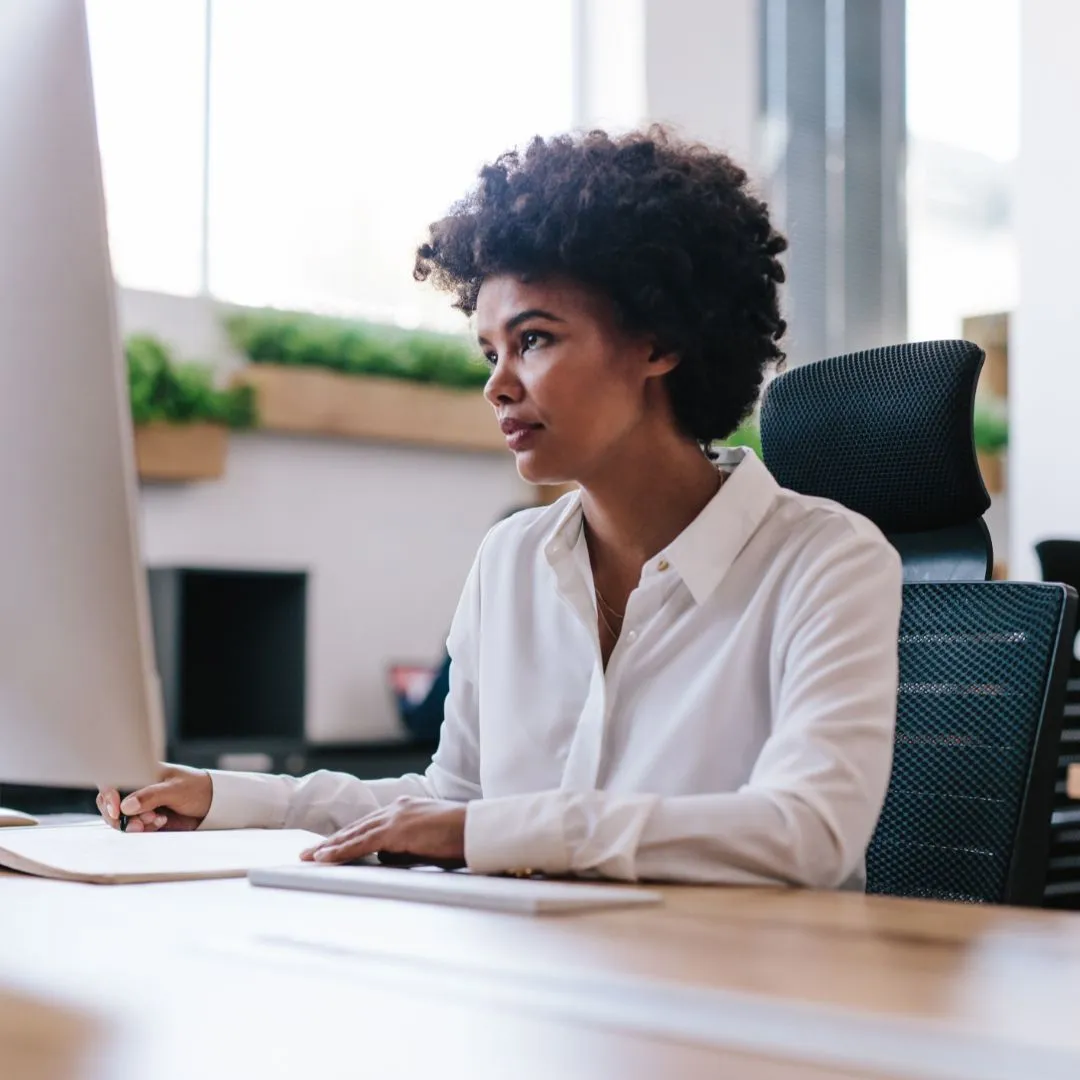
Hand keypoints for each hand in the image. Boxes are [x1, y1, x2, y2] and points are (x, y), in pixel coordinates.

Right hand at [97, 764, 212, 832]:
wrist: (212, 805)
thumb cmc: (197, 788)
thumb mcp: (176, 789)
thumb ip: (151, 796)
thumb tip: (125, 806)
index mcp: (141, 773)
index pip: (111, 782)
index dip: (108, 797)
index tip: (117, 812)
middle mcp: (136, 788)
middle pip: (109, 805)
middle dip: (121, 817)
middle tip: (142, 823)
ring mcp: (139, 804)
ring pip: (119, 819)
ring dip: (134, 824)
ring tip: (158, 820)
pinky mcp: (145, 819)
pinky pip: (133, 828)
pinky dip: (143, 829)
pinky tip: (161, 822)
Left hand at [301, 796, 465, 865]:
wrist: (477, 830)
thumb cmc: (459, 839)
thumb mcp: (427, 844)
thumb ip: (405, 847)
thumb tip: (385, 857)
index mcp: (405, 809)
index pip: (370, 824)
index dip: (348, 836)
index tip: (330, 846)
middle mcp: (397, 808)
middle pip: (357, 827)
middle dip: (332, 841)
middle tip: (309, 853)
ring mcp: (396, 817)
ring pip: (355, 834)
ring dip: (331, 847)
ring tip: (310, 857)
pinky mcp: (397, 830)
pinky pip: (363, 843)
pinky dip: (342, 851)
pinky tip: (326, 858)